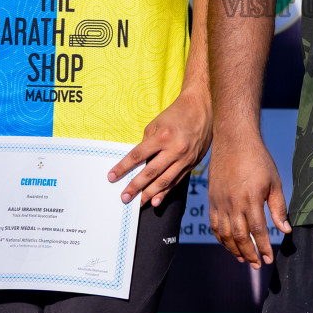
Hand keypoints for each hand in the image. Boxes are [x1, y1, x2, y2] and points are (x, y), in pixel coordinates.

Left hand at [109, 85, 212, 207]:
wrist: (201, 108)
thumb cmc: (175, 114)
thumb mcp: (156, 124)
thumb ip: (147, 143)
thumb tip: (139, 162)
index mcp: (162, 136)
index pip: (138, 155)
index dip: (123, 167)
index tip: (112, 177)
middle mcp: (174, 149)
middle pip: (150, 172)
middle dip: (135, 187)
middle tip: (124, 197)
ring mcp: (185, 158)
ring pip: (164, 181)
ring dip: (150, 194)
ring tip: (138, 203)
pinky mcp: (192, 163)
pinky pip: (177, 180)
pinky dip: (166, 192)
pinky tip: (156, 201)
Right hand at [207, 134, 290, 267]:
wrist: (233, 140)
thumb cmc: (258, 159)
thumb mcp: (274, 182)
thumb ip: (279, 207)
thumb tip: (285, 230)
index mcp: (251, 199)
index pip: (258, 231)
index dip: (263, 247)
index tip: (269, 259)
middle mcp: (233, 203)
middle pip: (239, 236)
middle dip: (249, 254)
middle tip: (257, 265)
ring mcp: (220, 202)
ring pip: (224, 234)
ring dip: (234, 250)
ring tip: (244, 259)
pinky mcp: (212, 199)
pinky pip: (214, 225)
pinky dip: (220, 238)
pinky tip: (228, 245)